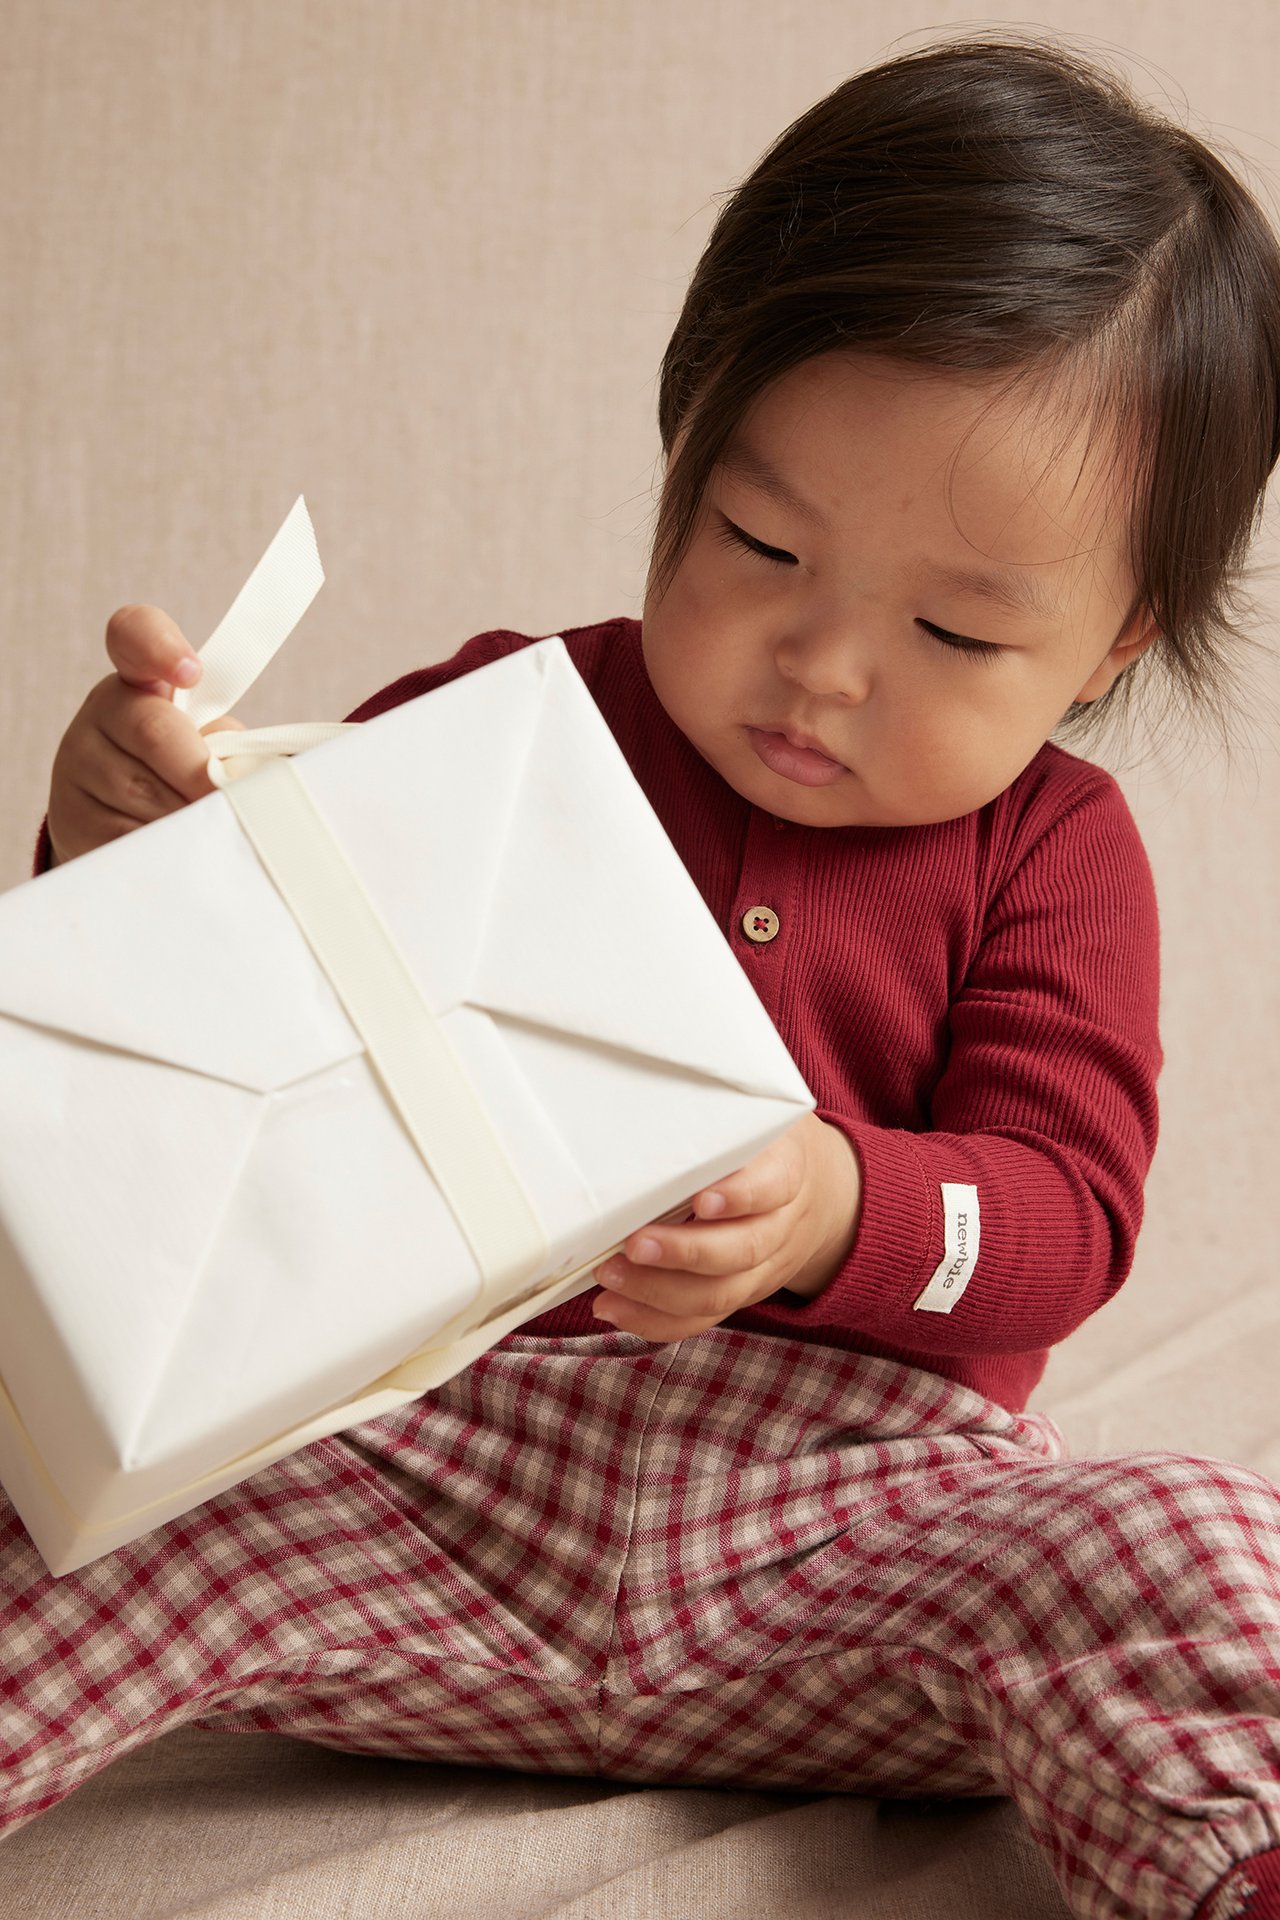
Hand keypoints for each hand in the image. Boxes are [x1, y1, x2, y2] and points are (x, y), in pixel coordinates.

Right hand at [46, 604, 244, 864]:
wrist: (119, 822)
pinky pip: (125, 834)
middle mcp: (103, 713)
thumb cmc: (182, 774)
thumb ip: (225, 744)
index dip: (160, 647)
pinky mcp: (72, 816)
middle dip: (199, 772)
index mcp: (140, 680)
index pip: (134, 636)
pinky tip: (181, 850)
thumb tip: (247, 775)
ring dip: (187, 816)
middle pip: (154, 733)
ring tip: (212, 829)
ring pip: (142, 793)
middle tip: (229, 798)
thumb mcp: (206, 746)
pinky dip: (164, 846)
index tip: (191, 672)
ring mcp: (78, 764)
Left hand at [591, 1112, 862, 1341]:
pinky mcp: (741, 1293)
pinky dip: (656, 1322)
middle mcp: (781, 1226)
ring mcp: (764, 1268)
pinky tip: (615, 1309)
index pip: (772, 1187)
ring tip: (609, 1277)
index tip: (701, 1198)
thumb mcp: (759, 1112)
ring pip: (720, 1294)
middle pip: (742, 1250)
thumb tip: (648, 1064)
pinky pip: (702, 1319)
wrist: (827, 1192)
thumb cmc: (767, 1143)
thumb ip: (719, 1105)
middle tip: (632, 1244)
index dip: (740, 1197)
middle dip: (684, 1253)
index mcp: (788, 1171)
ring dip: (659, 1292)